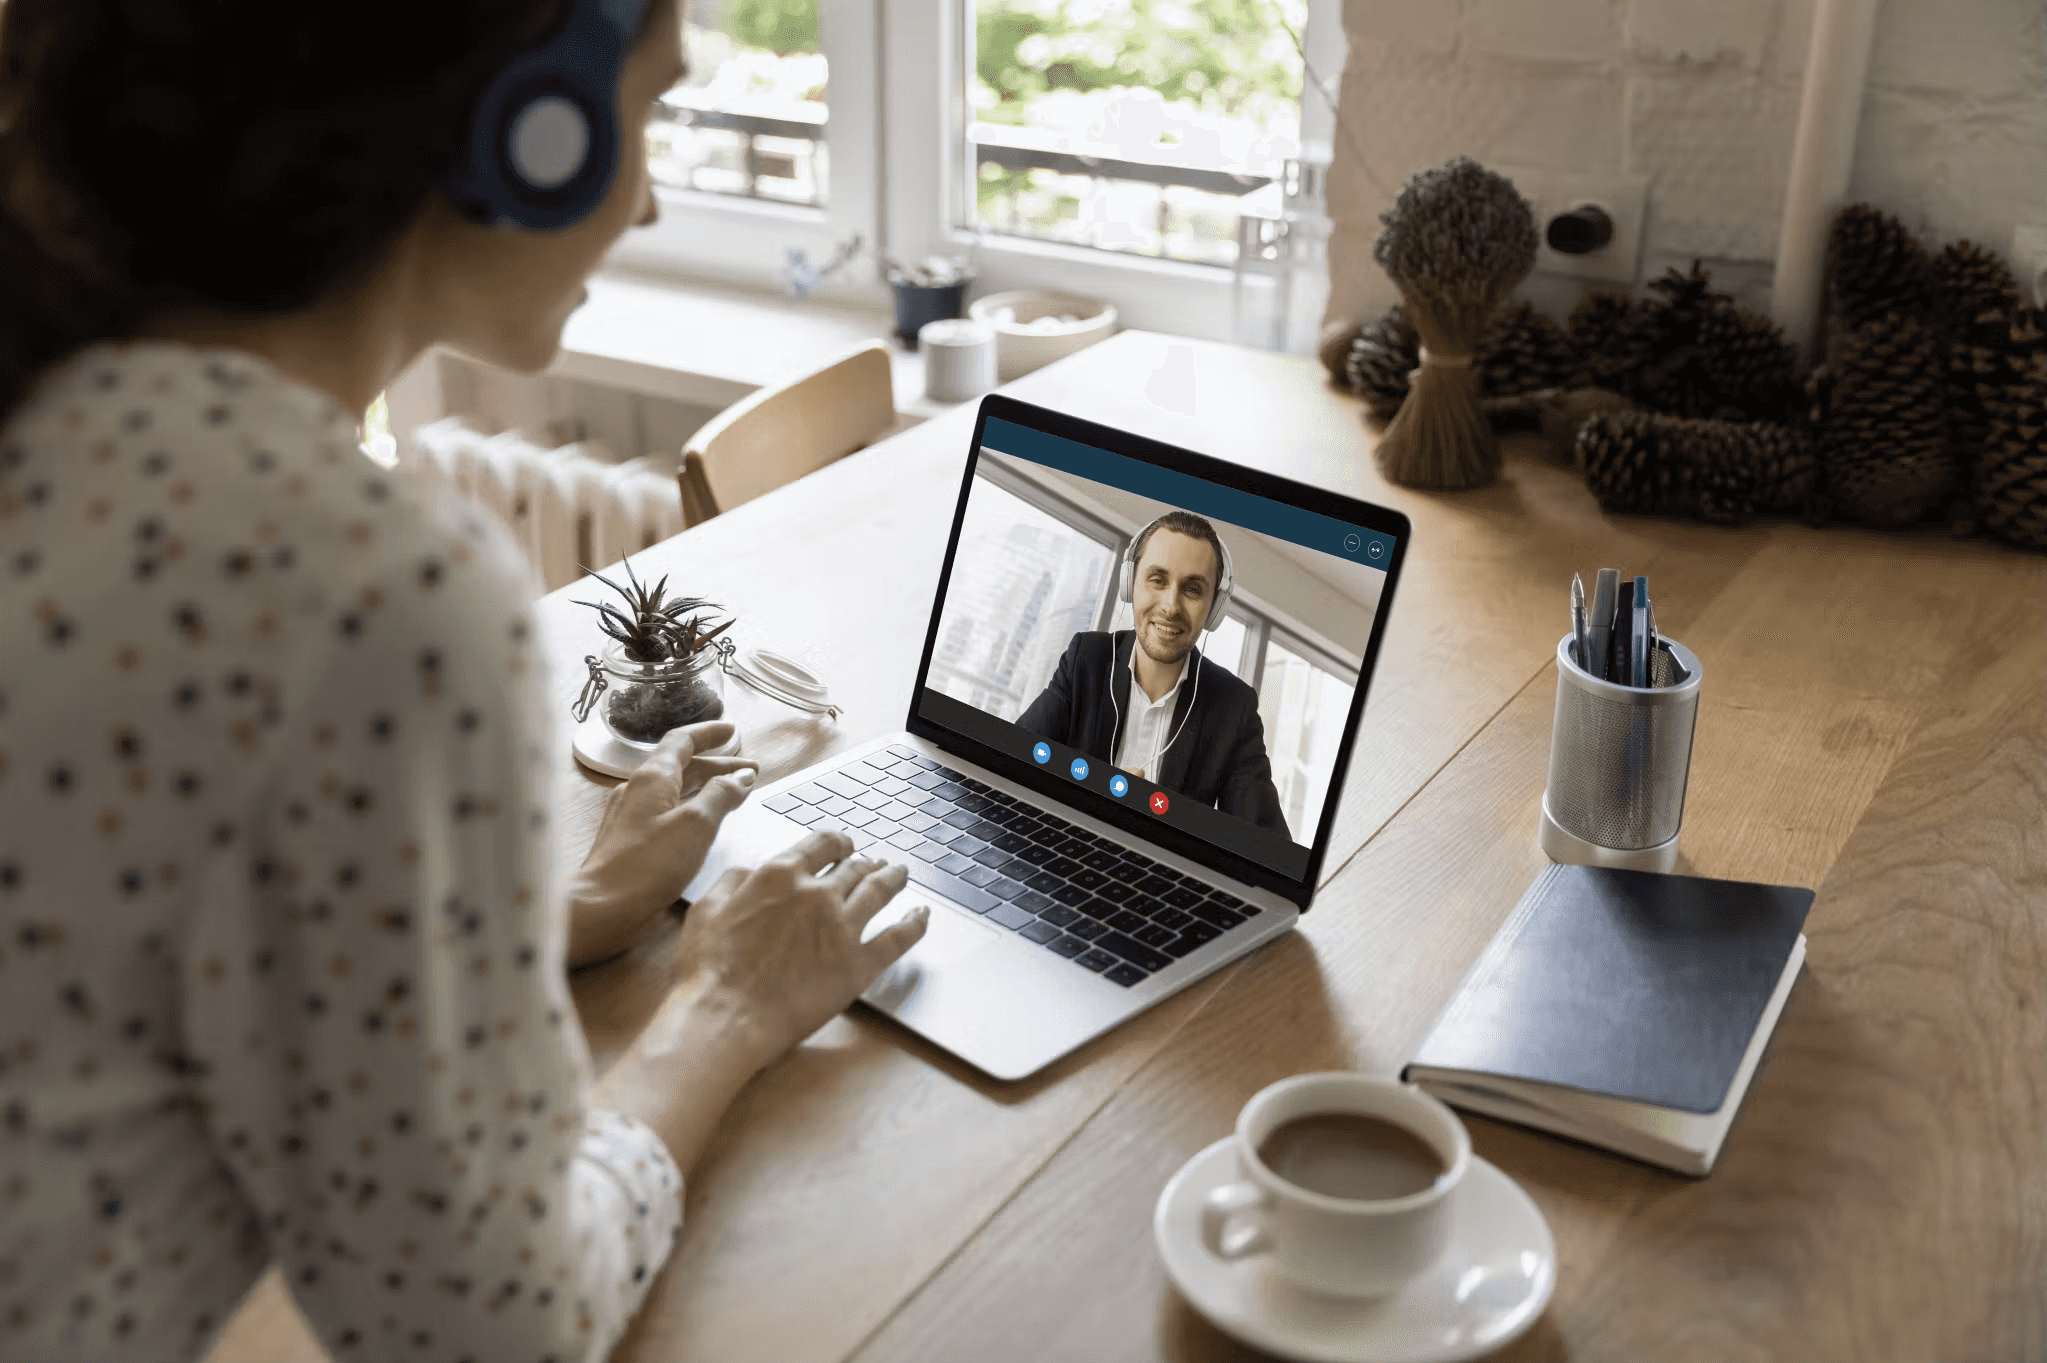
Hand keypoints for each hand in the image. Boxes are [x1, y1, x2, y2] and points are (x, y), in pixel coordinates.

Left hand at [568, 721, 756, 966]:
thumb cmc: (648, 864)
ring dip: (704, 788)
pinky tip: (701, 826)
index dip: (710, 733)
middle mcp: (636, 789)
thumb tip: (741, 777)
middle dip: (717, 765)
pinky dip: (689, 808)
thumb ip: (722, 795)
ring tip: (732, 795)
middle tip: (750, 771)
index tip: (733, 731)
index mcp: (652, 777)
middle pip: (681, 766)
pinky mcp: (627, 840)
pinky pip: (663, 812)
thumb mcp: (697, 824)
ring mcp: (628, 815)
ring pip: (673, 790)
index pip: (682, 740)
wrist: (601, 907)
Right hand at [674, 829, 928, 1063]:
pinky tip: (922, 916)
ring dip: (894, 879)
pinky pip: (898, 938)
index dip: (838, 842)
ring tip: (901, 875)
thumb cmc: (709, 969)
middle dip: (867, 863)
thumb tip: (752, 871)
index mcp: (781, 875)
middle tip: (876, 863)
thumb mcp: (707, 908)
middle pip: (854, 868)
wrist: (726, 1016)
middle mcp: (817, 894)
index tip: (845, 845)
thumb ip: (734, 880)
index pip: (821, 844)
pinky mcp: (858, 965)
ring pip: (880, 892)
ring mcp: (842, 928)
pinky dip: (915, 924)